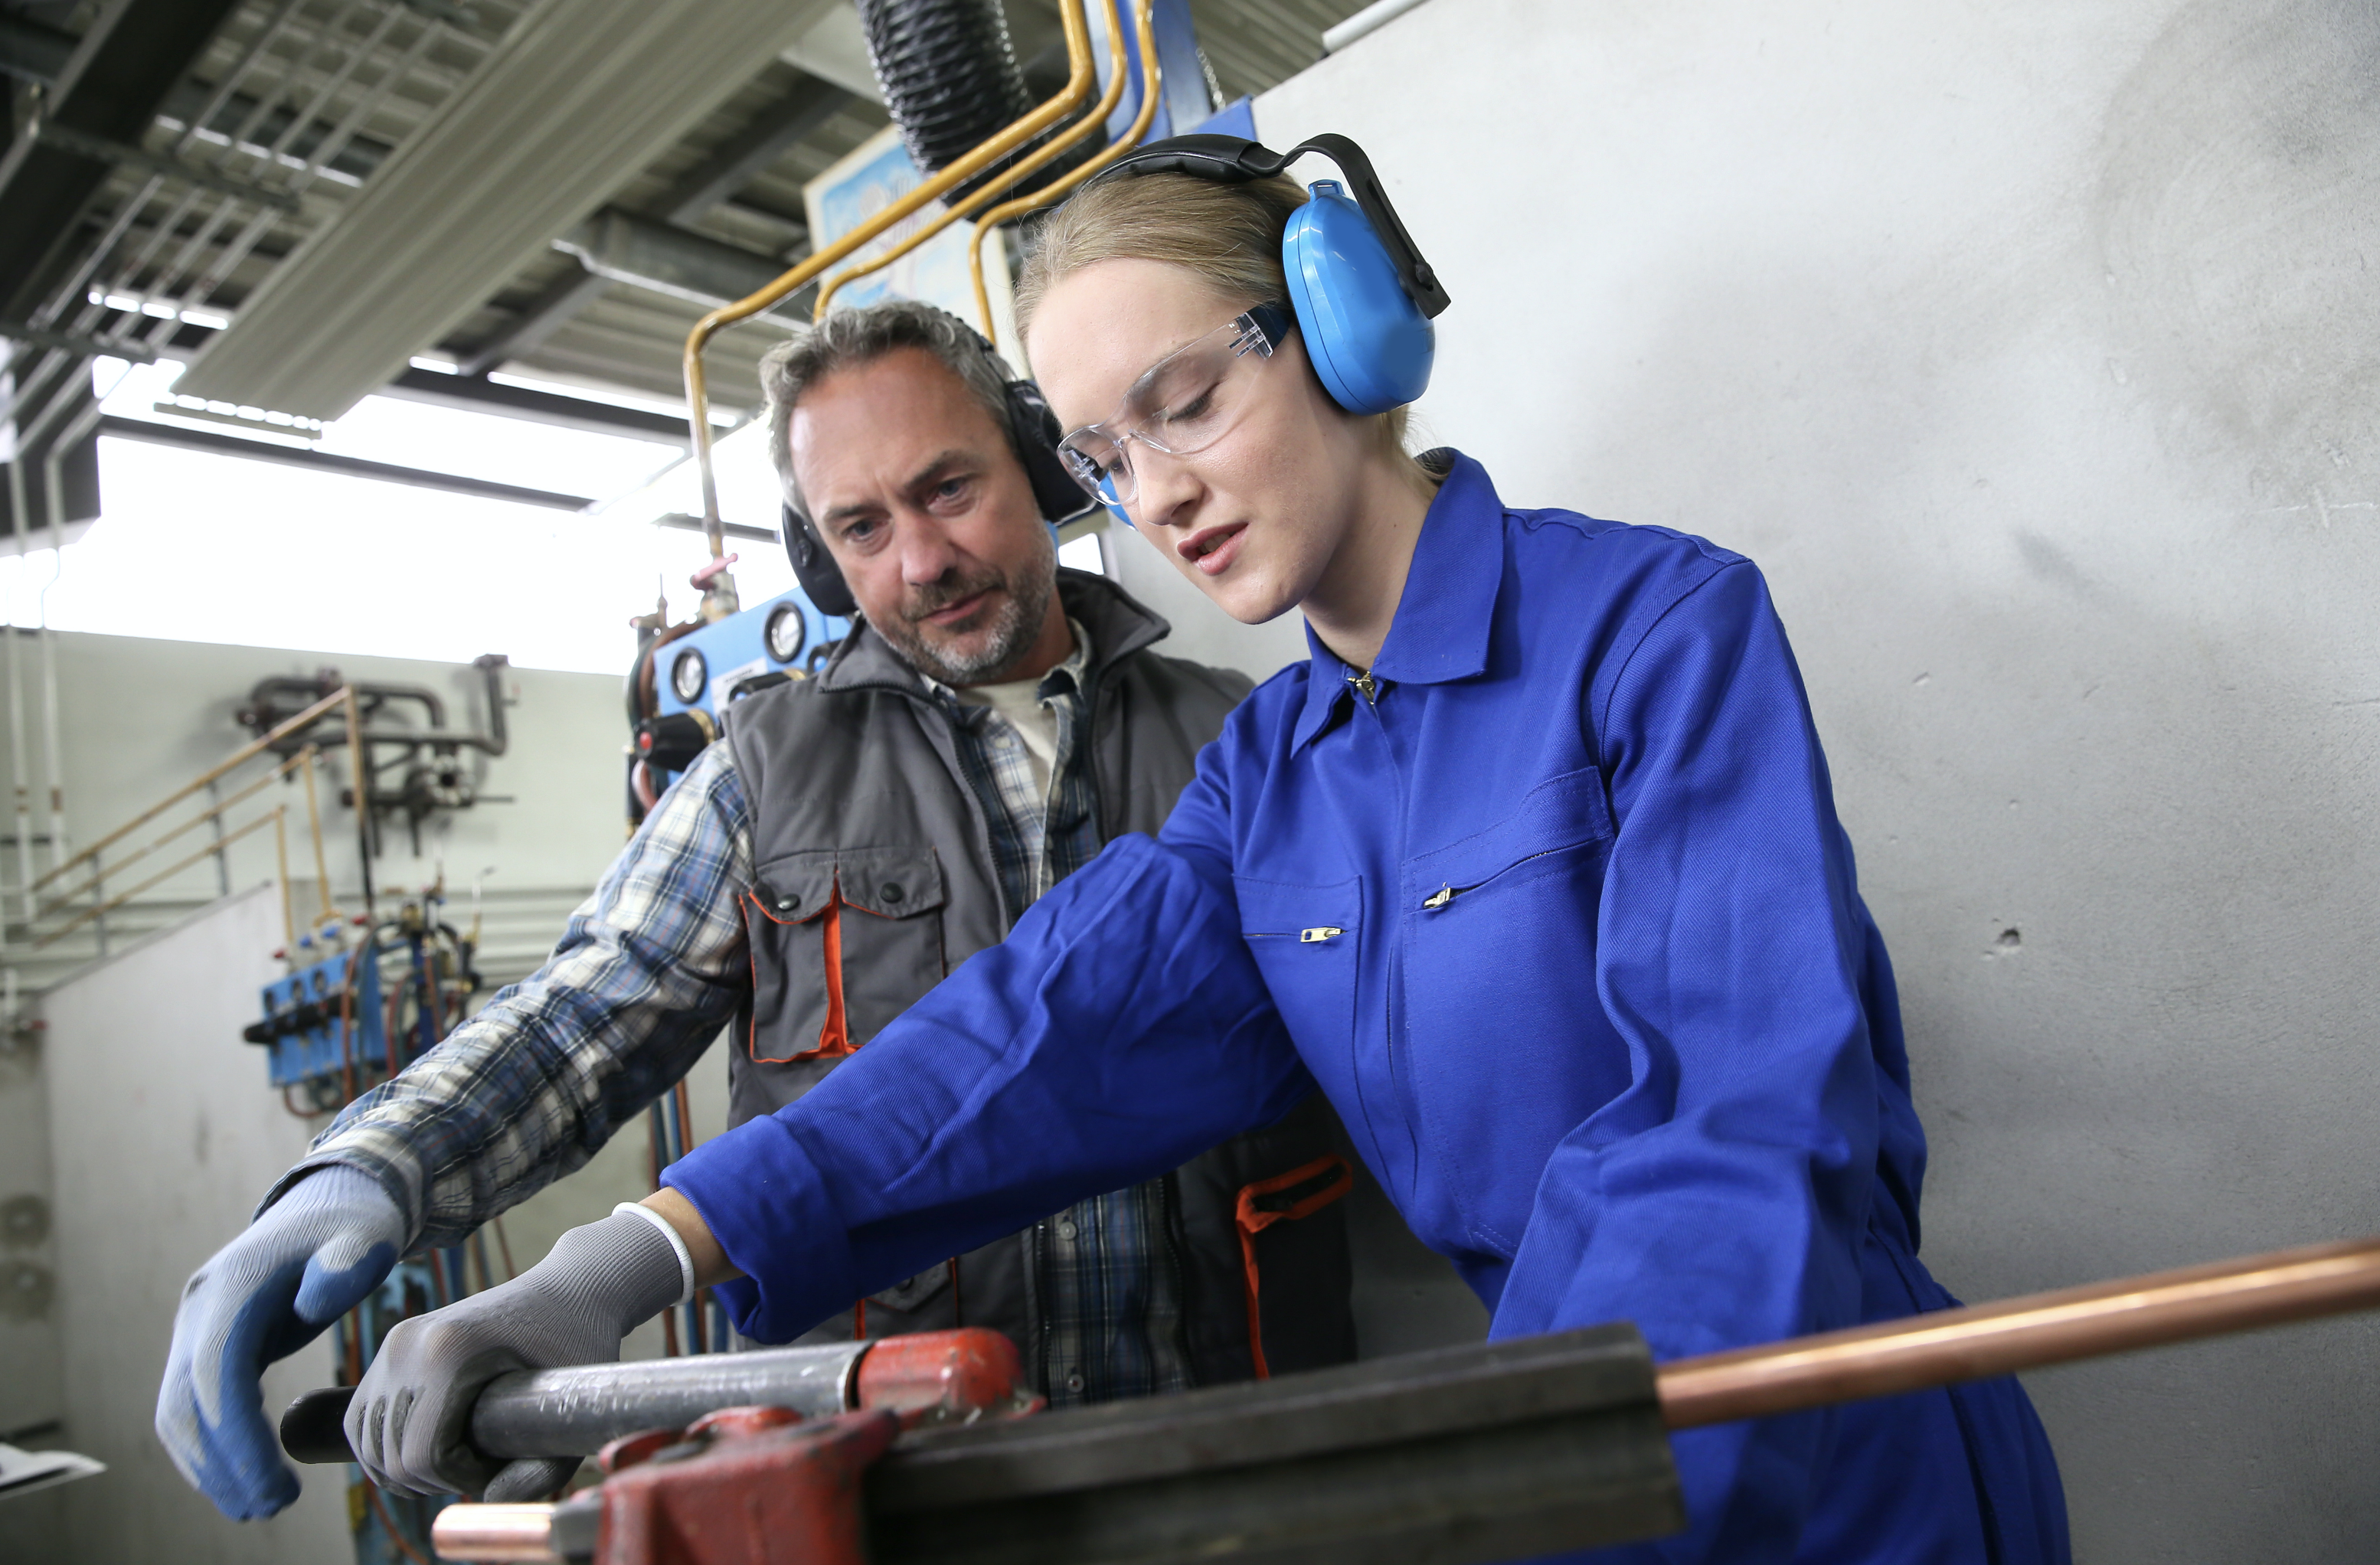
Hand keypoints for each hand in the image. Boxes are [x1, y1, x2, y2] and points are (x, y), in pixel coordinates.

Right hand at [156, 1164, 405, 1519]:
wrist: (330, 1202)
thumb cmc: (353, 1224)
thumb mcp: (364, 1234)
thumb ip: (347, 1264)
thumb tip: (316, 1302)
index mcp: (229, 1287)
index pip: (216, 1376)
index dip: (237, 1438)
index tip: (272, 1483)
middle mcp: (198, 1310)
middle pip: (187, 1404)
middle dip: (222, 1465)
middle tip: (267, 1508)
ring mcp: (195, 1329)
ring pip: (179, 1414)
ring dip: (210, 1467)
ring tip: (258, 1506)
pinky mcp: (206, 1345)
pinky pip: (194, 1408)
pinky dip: (212, 1449)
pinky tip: (244, 1478)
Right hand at [345, 1207, 686, 1499]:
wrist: (567, 1289)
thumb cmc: (577, 1341)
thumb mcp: (572, 1404)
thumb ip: (544, 1467)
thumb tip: (490, 1499)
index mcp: (447, 1351)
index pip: (422, 1457)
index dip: (461, 1479)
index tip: (500, 1465)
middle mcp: (408, 1345)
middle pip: (392, 1457)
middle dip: (437, 1479)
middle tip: (484, 1465)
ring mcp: (394, 1343)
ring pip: (369, 1443)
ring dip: (407, 1470)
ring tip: (459, 1461)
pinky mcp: (392, 1346)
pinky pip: (362, 1418)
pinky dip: (384, 1448)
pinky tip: (426, 1453)